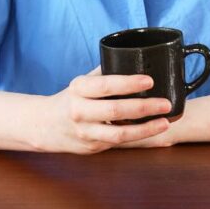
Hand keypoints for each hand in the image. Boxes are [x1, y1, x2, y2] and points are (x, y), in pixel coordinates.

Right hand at [33, 66, 172, 153]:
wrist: (44, 126)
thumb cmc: (70, 98)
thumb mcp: (82, 82)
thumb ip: (104, 73)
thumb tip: (133, 59)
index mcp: (78, 89)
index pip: (105, 85)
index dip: (128, 83)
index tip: (149, 80)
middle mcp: (79, 111)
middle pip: (114, 111)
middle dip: (143, 107)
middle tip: (165, 103)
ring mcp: (85, 133)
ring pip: (118, 134)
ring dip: (145, 129)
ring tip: (165, 121)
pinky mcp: (91, 148)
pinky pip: (117, 143)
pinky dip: (137, 137)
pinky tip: (152, 131)